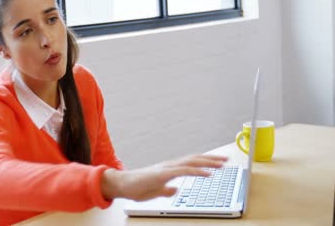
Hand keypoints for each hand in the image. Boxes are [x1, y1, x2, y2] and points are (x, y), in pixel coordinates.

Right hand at [101, 154, 226, 200]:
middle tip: (226, 159)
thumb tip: (175, 189)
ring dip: (208, 162)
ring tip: (221, 164)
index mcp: (169, 169)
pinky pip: (184, 171)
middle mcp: (170, 165)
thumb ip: (166, 189)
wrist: (122, 185)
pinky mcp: (163, 174)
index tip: (218, 163)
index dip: (205, 161)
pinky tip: (207, 173)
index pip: (191, 162)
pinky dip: (197, 171)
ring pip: (191, 162)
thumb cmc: (137, 187)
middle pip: (195, 159)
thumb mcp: (156, 190)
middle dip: (212, 159)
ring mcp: (167, 168)